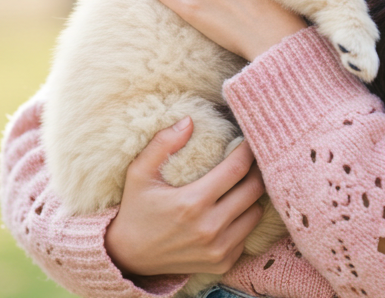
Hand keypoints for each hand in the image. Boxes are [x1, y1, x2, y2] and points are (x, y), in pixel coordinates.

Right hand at [106, 117, 267, 275]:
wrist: (128, 257)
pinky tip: (230, 211)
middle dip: (256, 170)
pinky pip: (247, 235)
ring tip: (241, 184)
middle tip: (250, 159)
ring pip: (256, 213)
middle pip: (254, 190)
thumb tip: (189, 120)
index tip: (248, 141)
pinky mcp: (222, 263)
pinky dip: (243, 221)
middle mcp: (210, 228)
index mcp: (192, 202)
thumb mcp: (139, 173)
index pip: (237, 169)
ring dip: (252, 197)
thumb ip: (162, 144)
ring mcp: (218, 249)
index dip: (247, 151)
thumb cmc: (136, 210)